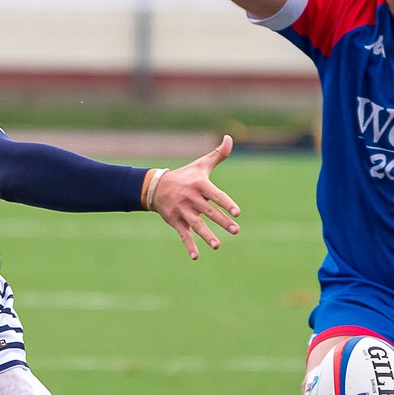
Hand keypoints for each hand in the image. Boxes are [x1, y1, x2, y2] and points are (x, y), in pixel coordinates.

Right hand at [151, 136, 240, 260]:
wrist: (156, 187)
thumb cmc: (185, 176)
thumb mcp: (200, 165)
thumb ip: (218, 154)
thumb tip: (230, 137)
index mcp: (199, 185)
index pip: (216, 195)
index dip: (226, 203)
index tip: (237, 212)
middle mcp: (191, 198)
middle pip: (209, 212)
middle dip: (222, 221)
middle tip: (236, 230)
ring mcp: (182, 211)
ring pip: (196, 225)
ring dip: (206, 236)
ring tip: (217, 245)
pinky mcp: (175, 221)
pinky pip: (183, 235)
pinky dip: (189, 245)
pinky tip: (196, 257)